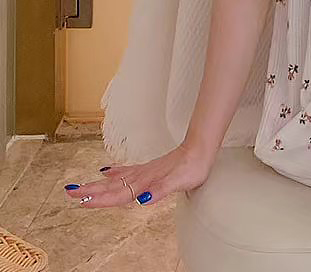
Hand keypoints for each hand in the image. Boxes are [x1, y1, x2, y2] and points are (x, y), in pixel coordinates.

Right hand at [64, 142, 213, 208]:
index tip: (81, 201)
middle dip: (91, 191)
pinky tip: (106, 172)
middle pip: (112, 186)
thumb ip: (161, 190)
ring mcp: (145, 172)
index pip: (119, 194)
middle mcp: (142, 177)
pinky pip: (127, 172)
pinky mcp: (150, 169)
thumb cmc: (192, 167)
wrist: (201, 149)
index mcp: (146, 182)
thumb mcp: (179, 182)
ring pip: (117, 180)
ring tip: (80, 187)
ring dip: (98, 185)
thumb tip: (143, 199)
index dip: (100, 199)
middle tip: (70, 193)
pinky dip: (114, 173)